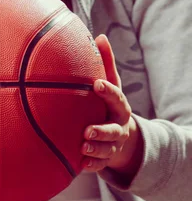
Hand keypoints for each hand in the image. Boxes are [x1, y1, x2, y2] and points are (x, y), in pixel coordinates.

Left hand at [81, 34, 142, 177]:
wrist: (121, 135)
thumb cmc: (108, 101)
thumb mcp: (110, 82)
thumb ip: (106, 62)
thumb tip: (99, 35)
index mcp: (119, 106)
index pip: (116, 98)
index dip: (108, 91)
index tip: (96, 84)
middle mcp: (118, 126)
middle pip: (113, 131)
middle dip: (101, 131)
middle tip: (87, 130)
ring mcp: (112, 144)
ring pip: (106, 150)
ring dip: (95, 150)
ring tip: (82, 147)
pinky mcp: (104, 158)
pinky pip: (99, 165)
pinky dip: (90, 165)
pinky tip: (79, 164)